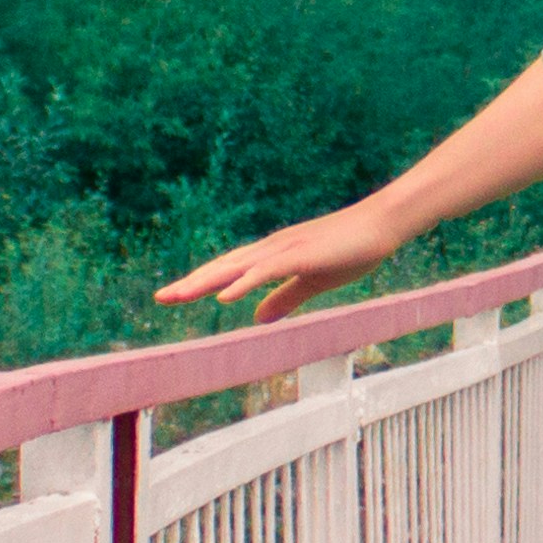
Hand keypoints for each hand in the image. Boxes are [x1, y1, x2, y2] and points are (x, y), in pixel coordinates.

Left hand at [159, 191, 418, 325]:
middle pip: (223, 267)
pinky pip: (265, 271)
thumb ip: (285, 299)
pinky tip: (225, 296)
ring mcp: (284, 249)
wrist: (381, 224)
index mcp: (273, 256)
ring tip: (178, 295)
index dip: (200, 283)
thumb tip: (257, 318)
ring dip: (206, 281)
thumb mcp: (314, 282)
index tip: (174, 295)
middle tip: (160, 298)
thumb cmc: (351, 249)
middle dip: (191, 283)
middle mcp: (271, 249)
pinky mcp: (300, 254)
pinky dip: (243, 283)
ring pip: (236, 268)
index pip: (229, 271)